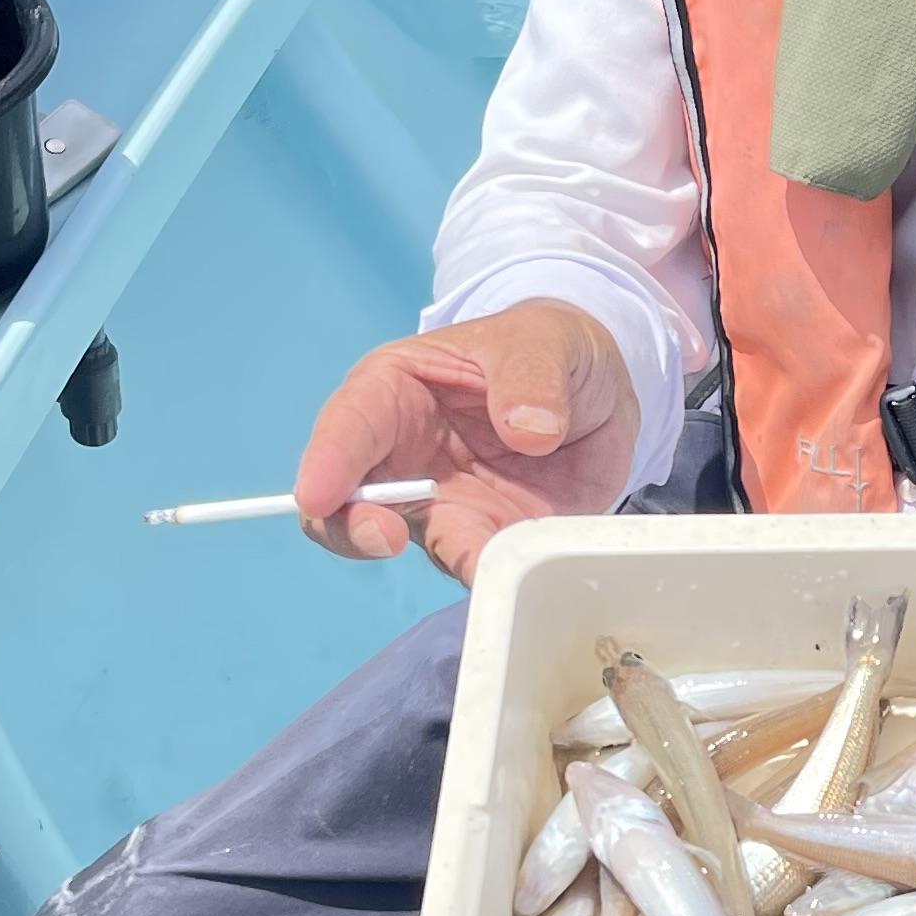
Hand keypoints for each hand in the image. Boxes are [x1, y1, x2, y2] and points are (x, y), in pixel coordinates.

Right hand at [294, 304, 640, 584]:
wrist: (597, 395)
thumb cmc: (545, 352)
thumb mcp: (545, 342)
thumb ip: (532, 377)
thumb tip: (529, 430)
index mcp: (393, 389)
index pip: (349, 425)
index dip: (328, 460)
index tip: (318, 494)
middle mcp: (400, 455)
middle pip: (347, 504)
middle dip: (353, 527)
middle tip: (386, 538)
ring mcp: (439, 504)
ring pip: (415, 546)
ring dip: (443, 556)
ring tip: (481, 559)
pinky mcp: (482, 538)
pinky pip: (477, 565)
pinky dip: (493, 573)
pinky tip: (518, 569)